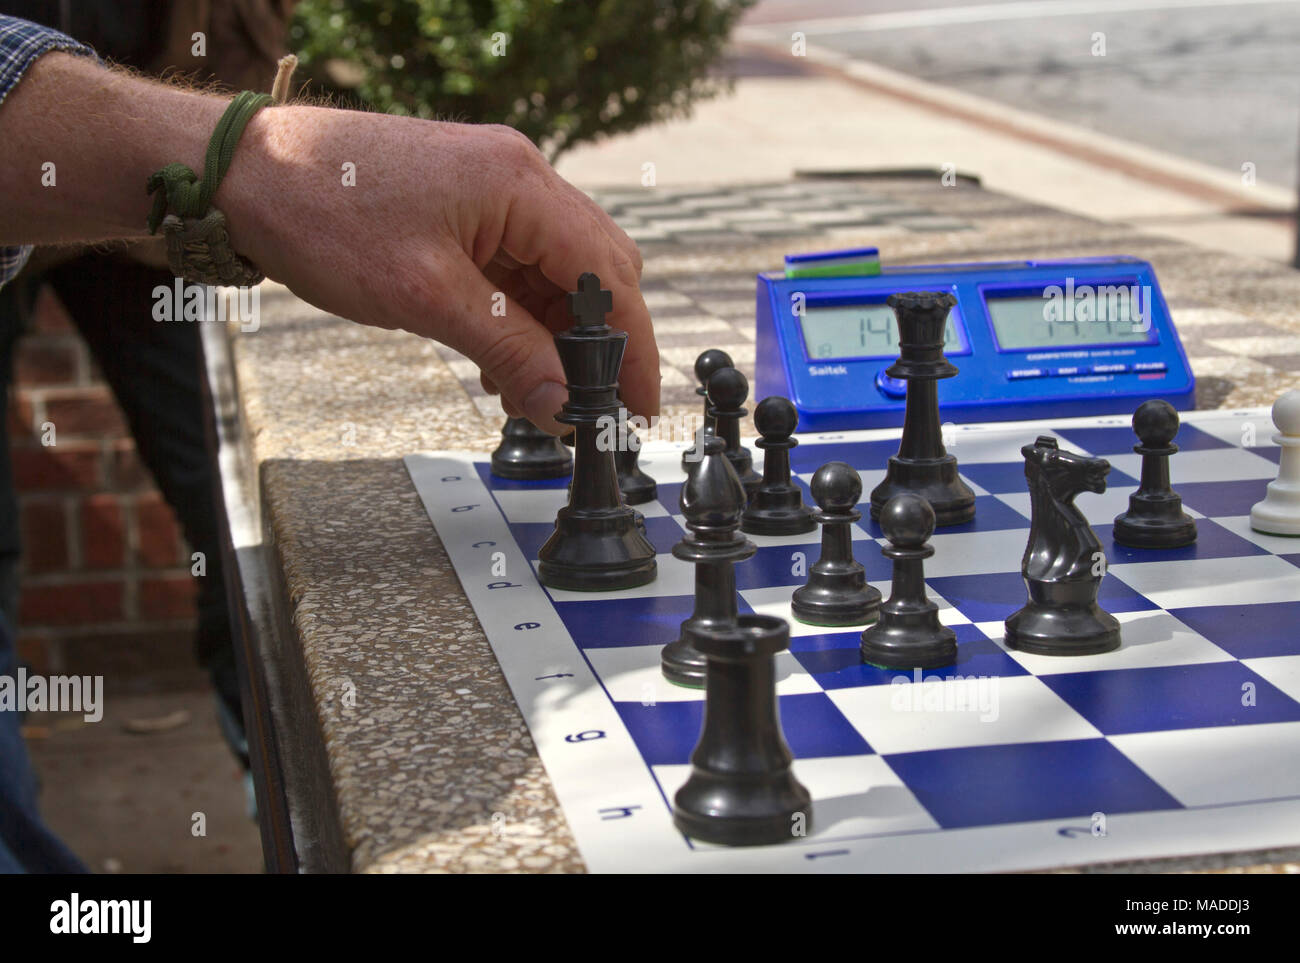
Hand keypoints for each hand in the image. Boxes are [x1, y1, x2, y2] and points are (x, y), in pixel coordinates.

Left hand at [218, 106, 659, 432]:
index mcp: (520, 185)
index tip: (638, 402)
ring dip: (553, 339)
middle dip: (598, 344)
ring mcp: (491, 192)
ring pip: (554, 277)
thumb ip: (507, 351)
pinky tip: (500, 365)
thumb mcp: (424, 296)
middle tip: (592, 406)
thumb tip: (561, 405)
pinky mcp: (464, 210)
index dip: (632, 345)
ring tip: (534, 397)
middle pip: (594, 271)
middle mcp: (517, 180)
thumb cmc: (321, 210)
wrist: (242, 172)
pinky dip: (519, 322)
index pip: (607, 274)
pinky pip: (515, 273)